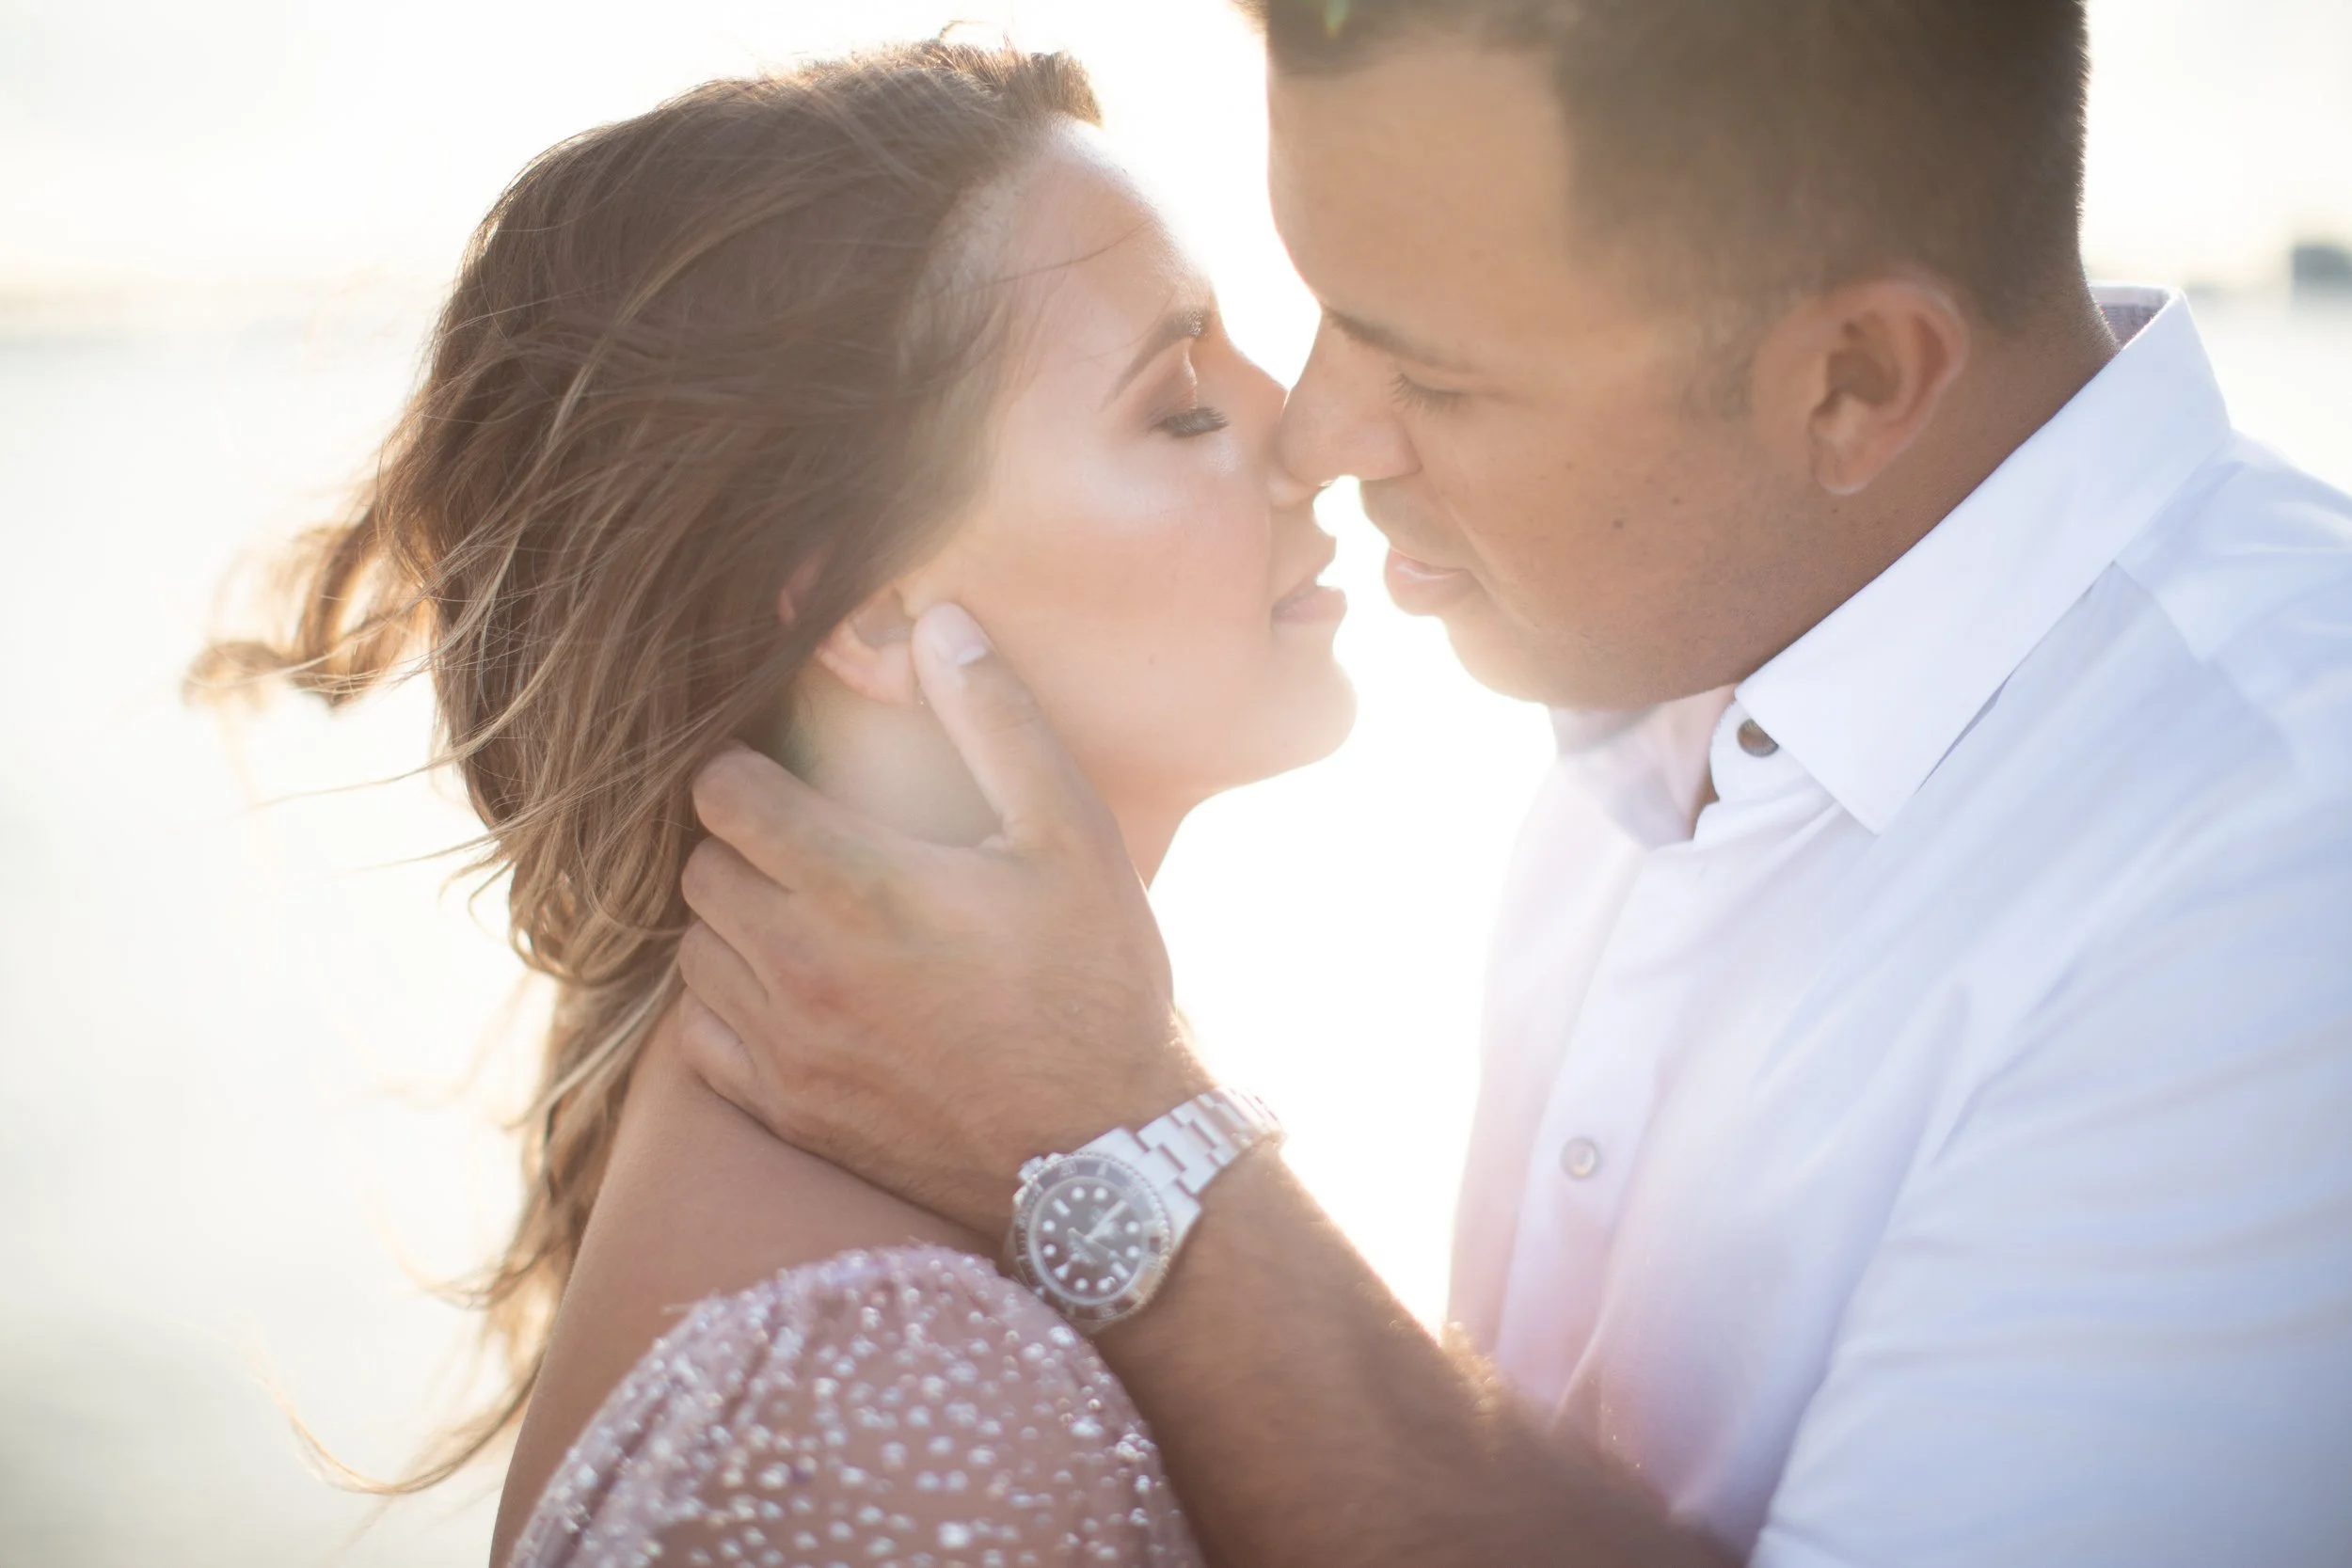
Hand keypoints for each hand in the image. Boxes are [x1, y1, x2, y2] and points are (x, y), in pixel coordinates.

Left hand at [676, 603, 1214, 1235]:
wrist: (1104, 1152)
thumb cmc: (1096, 985)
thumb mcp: (1072, 836)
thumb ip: (997, 721)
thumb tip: (942, 623)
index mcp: (859, 886)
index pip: (722, 794)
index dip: (746, 770)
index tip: (786, 776)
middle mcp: (800, 968)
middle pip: (700, 867)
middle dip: (742, 841)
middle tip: (808, 842)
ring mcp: (786, 1049)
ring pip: (695, 950)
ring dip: (733, 921)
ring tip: (807, 915)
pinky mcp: (786, 1111)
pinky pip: (699, 1039)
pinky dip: (728, 1006)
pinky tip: (797, 995)